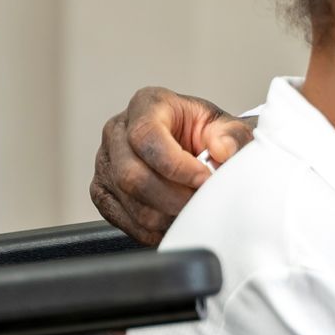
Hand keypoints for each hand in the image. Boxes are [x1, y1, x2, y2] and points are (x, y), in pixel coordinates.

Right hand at [90, 87, 253, 244]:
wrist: (192, 146)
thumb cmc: (202, 133)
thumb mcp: (225, 125)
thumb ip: (232, 136)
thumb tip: (223, 150)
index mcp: (146, 104)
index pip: (146, 136)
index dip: (176, 165)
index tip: (203, 179)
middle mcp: (118, 131)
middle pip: (132, 175)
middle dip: (173, 198)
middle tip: (201, 202)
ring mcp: (105, 162)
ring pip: (130, 201)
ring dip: (166, 216)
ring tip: (192, 212)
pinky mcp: (102, 191)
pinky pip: (122, 220)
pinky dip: (152, 230)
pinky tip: (174, 222)